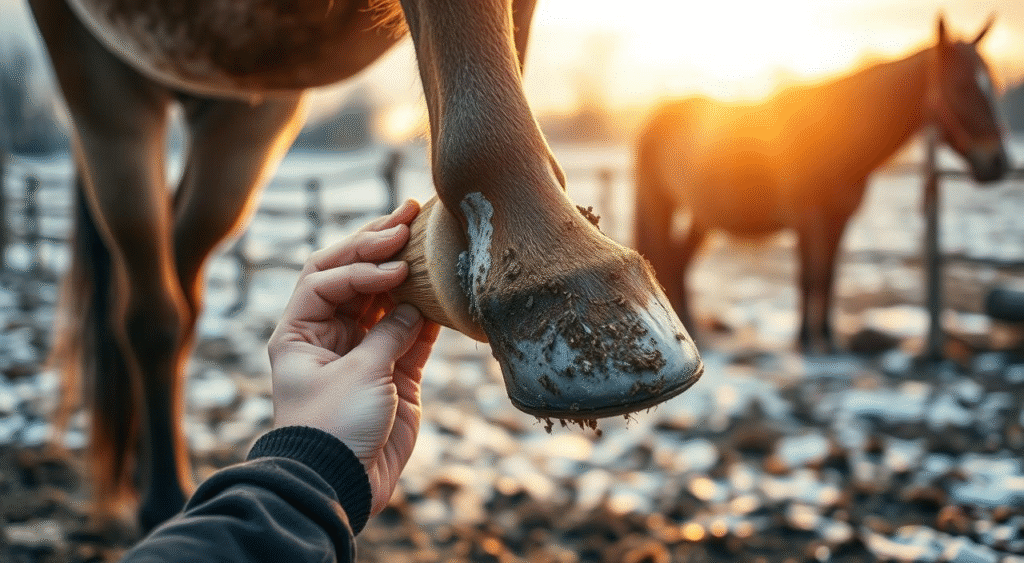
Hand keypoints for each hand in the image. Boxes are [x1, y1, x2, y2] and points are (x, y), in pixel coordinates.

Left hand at [268, 200, 440, 514]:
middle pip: (354, 276)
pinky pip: (413, 332)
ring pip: (387, 299)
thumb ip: (389, 333)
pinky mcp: (394, 373)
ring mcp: (364, 352)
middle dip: (379, 243)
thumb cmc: (333, 427)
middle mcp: (330, 335)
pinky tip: (445, 285)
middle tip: (409, 211)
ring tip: (430, 233)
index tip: (394, 263)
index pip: (327, 277)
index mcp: (302, 331)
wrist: (341, 484)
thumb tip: (416, 303)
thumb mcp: (359, 374)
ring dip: (407, 270)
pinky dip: (429, 310)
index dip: (361, 264)